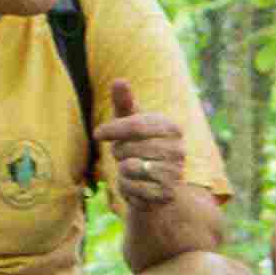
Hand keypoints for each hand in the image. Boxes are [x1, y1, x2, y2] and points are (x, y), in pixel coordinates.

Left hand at [98, 76, 186, 211]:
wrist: (155, 183)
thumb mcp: (131, 122)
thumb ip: (125, 102)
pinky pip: (131, 188)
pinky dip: (126, 187)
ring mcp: (174, 173)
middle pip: (129, 148)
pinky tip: (135, 185)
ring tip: (131, 168)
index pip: (135, 125)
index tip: (97, 134)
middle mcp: (178, 150)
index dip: (112, 129)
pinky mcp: (165, 194)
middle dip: (119, 152)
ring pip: (129, 168)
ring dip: (122, 170)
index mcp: (171, 128)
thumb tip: (119, 81)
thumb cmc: (139, 145)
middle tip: (125, 155)